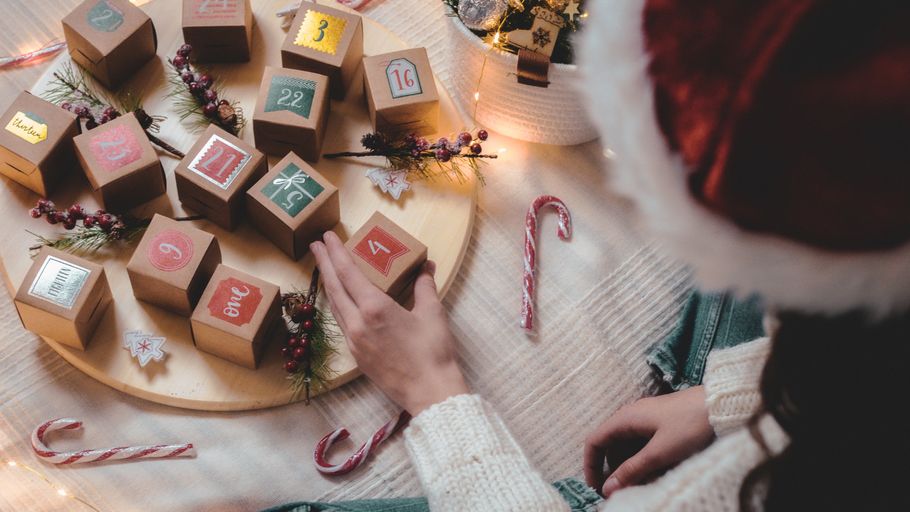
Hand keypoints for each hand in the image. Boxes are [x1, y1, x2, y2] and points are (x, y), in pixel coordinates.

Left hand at [310, 231, 468, 414]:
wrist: (430, 392)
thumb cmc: (433, 351)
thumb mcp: (432, 313)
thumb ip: (425, 286)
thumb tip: (426, 266)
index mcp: (374, 308)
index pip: (348, 273)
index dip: (336, 253)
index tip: (326, 237)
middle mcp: (357, 323)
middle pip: (334, 288)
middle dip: (323, 264)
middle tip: (315, 245)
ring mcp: (354, 341)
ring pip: (335, 306)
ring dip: (328, 284)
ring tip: (324, 268)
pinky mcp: (357, 356)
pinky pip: (342, 323)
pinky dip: (338, 305)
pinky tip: (340, 301)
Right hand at [584, 386, 714, 496]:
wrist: (721, 405)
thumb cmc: (690, 426)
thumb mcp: (660, 453)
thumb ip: (632, 470)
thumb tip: (607, 488)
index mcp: (625, 418)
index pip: (594, 441)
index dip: (590, 465)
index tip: (595, 487)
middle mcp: (631, 416)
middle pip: (610, 445)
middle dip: (611, 469)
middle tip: (618, 491)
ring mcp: (646, 418)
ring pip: (627, 446)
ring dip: (628, 466)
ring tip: (639, 483)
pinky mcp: (660, 422)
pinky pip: (642, 443)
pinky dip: (642, 459)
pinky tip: (654, 471)